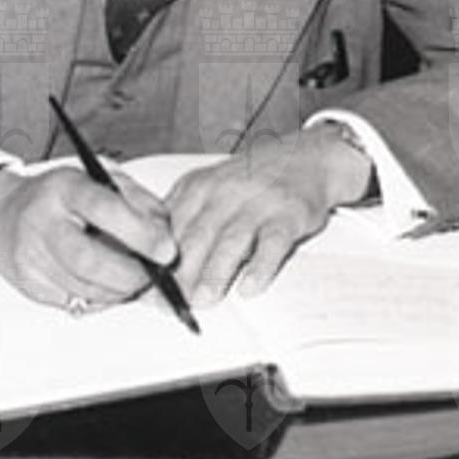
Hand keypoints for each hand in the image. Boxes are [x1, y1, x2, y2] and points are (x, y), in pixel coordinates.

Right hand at [0, 166, 177, 309]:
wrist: (2, 216)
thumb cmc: (59, 197)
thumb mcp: (98, 179)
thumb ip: (136, 200)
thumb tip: (163, 235)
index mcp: (64, 188)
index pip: (104, 209)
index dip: (140, 233)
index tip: (166, 249)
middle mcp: (42, 221)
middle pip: (89, 261)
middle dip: (131, 275)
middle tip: (152, 275)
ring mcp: (32, 256)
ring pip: (85, 288)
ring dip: (119, 290)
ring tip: (132, 279)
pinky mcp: (30, 284)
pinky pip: (75, 302)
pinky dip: (100, 298)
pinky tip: (105, 283)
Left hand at [167, 129, 370, 306]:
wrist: (306, 157)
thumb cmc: (252, 180)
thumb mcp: (209, 187)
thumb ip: (182, 217)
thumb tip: (154, 261)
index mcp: (198, 187)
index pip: (170, 227)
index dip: (158, 261)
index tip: (152, 288)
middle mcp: (225, 191)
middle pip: (197, 235)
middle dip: (182, 271)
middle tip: (173, 301)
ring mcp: (258, 202)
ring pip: (231, 240)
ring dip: (215, 273)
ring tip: (203, 299)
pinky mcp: (289, 214)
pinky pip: (273, 243)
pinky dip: (260, 267)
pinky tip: (250, 287)